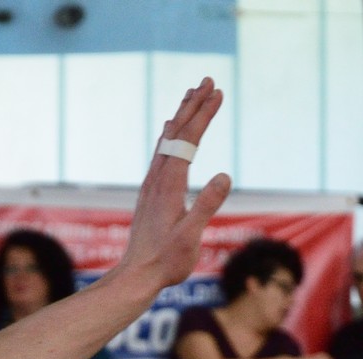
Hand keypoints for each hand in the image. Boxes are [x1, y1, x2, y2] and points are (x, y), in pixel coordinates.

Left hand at [112, 79, 231, 293]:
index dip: (204, 115)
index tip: (218, 93)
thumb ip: (207, 205)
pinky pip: (161, 153)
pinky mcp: (151, 193)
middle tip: (208, 80)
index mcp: (169, 185)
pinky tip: (170, 133)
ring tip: (192, 96)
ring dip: (182, 116)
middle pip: (176, 132)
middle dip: (194, 105)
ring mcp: (152, 184)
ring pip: (167, 140)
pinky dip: (170, 135)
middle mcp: (157, 178)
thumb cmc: (166, 261)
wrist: (136, 275)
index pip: (188, 140)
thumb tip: (225, 176)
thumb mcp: (191, 236)